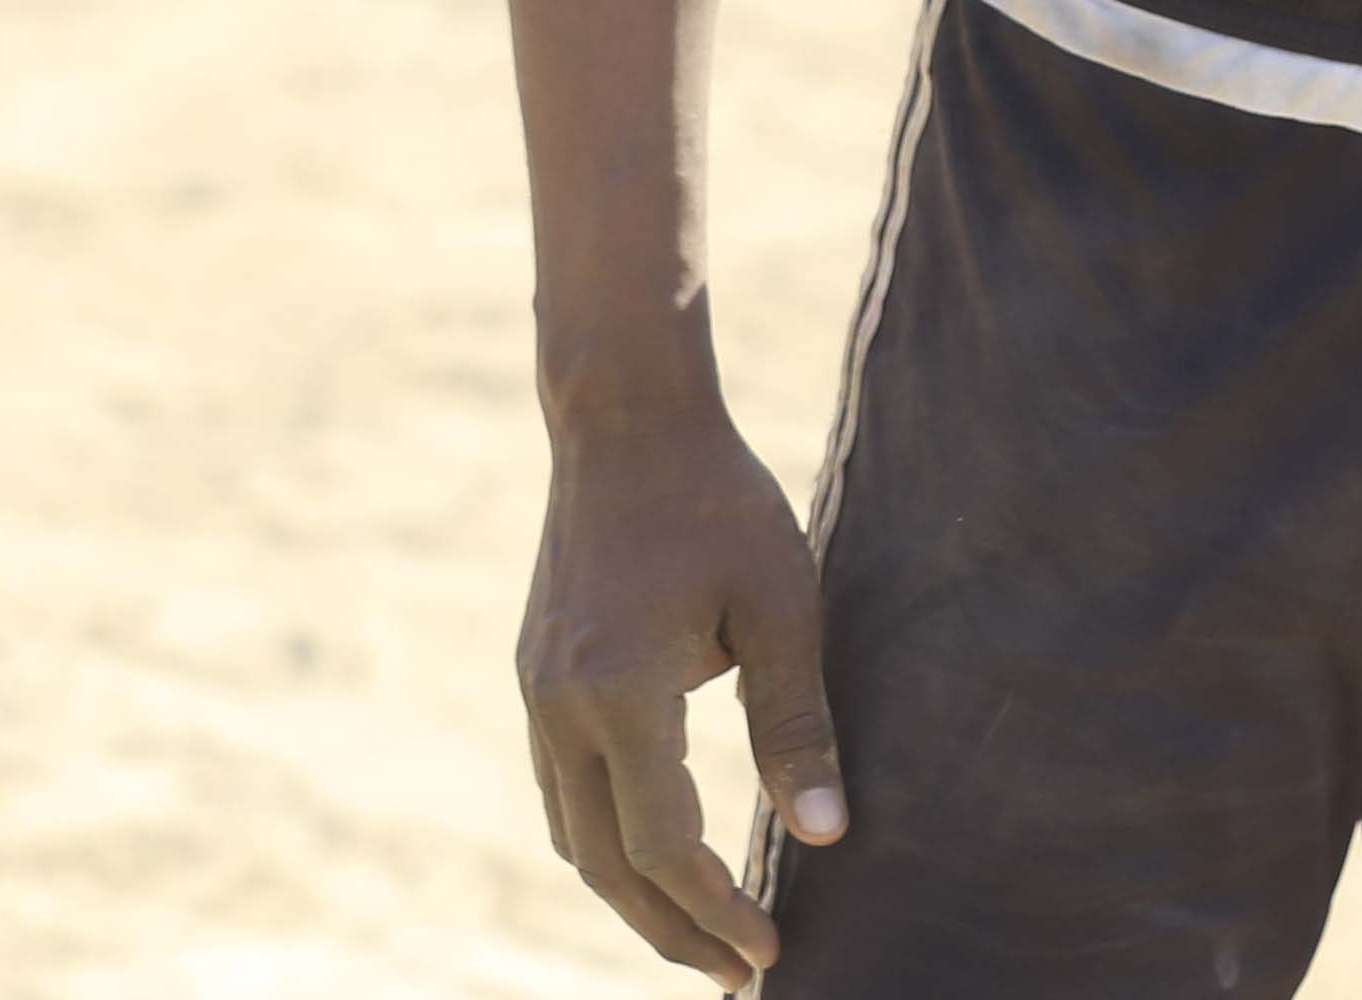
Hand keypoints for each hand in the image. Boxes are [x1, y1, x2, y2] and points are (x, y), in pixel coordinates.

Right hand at [514, 400, 845, 984]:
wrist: (624, 418)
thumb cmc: (718, 502)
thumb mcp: (780, 605)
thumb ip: (796, 725)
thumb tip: (825, 836)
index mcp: (619, 694)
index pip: (665, 847)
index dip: (717, 910)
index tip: (770, 952)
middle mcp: (561, 706)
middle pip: (606, 866)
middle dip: (671, 931)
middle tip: (735, 975)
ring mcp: (537, 693)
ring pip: (573, 836)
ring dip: (632, 895)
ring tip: (698, 931)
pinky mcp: (536, 675)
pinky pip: (561, 790)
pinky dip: (604, 840)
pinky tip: (653, 852)